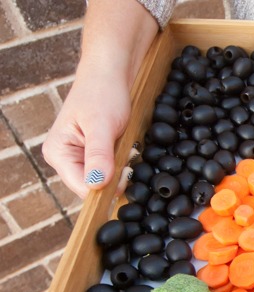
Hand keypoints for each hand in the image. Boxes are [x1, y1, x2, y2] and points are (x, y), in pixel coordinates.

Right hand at [43, 73, 130, 198]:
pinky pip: (110, 170)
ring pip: (104, 180)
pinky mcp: (92, 154)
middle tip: (128, 153)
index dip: (107, 186)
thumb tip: (96, 183)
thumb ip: (99, 155)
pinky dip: (122, 163)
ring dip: (120, 169)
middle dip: (115, 176)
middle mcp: (64, 159)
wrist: (109, 75)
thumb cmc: (102, 93)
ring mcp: (78, 157)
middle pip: (94, 187)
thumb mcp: (102, 125)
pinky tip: (126, 148)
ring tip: (126, 146)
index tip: (127, 171)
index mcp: (58, 154)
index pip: (83, 188)